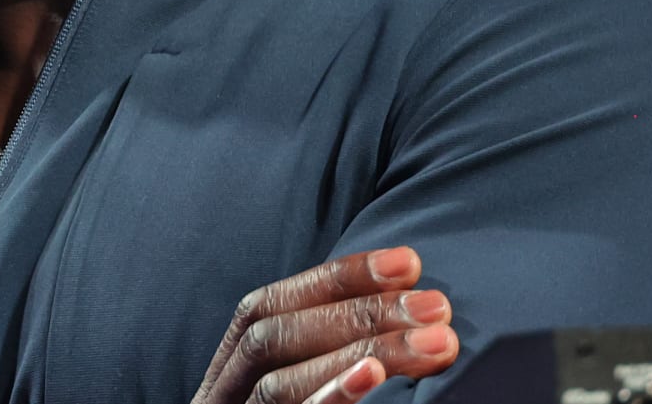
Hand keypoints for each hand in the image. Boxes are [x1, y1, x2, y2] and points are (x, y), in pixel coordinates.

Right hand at [188, 247, 459, 403]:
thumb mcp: (297, 399)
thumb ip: (331, 372)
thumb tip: (408, 329)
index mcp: (228, 378)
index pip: (269, 307)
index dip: (335, 278)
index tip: (408, 262)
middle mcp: (216, 402)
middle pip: (273, 337)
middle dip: (356, 311)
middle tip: (435, 305)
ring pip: (275, 383)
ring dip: (357, 351)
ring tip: (431, 343)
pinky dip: (330, 399)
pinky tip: (372, 381)